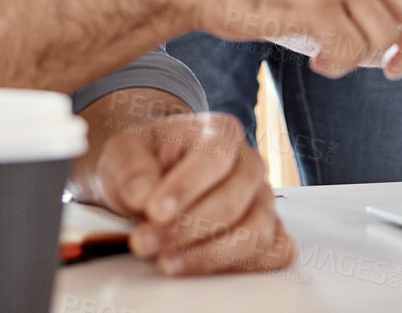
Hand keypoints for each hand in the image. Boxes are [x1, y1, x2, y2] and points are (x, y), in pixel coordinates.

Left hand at [79, 111, 294, 274]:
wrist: (154, 179)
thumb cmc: (146, 163)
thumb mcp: (124, 152)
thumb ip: (132, 168)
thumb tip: (143, 196)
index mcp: (221, 133)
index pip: (214, 159)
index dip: (185, 188)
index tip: (153, 211)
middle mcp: (250, 165)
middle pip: (232, 203)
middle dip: (185, 229)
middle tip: (143, 243)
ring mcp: (263, 200)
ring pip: (255, 234)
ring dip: (208, 256)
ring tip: (166, 263)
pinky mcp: (268, 233)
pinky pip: (276, 254)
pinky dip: (245, 266)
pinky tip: (206, 269)